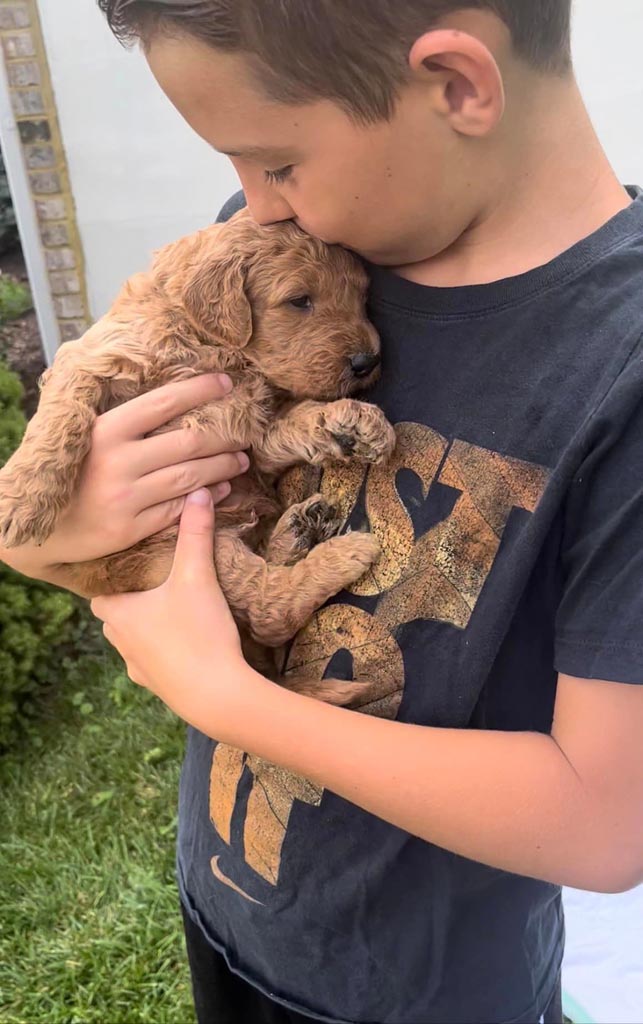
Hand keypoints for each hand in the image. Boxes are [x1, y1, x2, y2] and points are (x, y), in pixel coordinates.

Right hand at [1, 374, 249, 580]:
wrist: (34, 527)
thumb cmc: (65, 473)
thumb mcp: (81, 437)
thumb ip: (118, 420)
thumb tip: (167, 397)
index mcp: (105, 430)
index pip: (164, 402)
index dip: (200, 391)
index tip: (227, 384)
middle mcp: (117, 461)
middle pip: (187, 443)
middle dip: (223, 436)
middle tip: (245, 433)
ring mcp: (125, 497)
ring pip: (189, 477)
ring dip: (222, 467)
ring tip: (241, 460)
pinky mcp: (130, 528)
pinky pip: (178, 509)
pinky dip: (206, 498)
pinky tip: (222, 489)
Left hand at [90, 488, 258, 734]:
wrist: (217, 695)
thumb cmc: (198, 633)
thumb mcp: (197, 576)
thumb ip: (196, 533)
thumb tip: (199, 492)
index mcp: (117, 612)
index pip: (100, 586)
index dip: (115, 572)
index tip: (136, 559)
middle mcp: (118, 641)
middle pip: (117, 611)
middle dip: (135, 596)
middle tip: (161, 576)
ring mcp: (137, 667)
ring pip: (134, 637)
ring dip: (150, 623)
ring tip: (176, 605)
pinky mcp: (158, 685)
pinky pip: (154, 660)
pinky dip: (166, 649)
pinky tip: (187, 638)